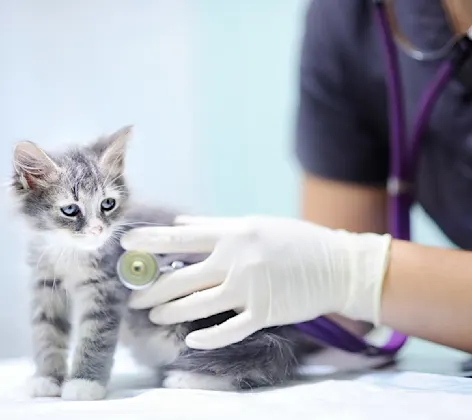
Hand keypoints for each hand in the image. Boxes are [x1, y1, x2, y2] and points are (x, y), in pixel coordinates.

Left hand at [121, 215, 391, 349]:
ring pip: (197, 306)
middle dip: (150, 289)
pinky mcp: (263, 313)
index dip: (150, 241)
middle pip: (182, 278)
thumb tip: (182, 223)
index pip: (181, 237)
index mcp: (234, 234)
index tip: (125, 243)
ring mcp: (249, 289)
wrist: (336, 264)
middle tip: (132, 298)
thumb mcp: (255, 224)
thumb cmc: (294, 240)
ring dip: (170, 312)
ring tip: (153, 315)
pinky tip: (192, 340)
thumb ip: (216, 225)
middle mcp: (236, 260)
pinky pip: (228, 330)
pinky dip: (208, 337)